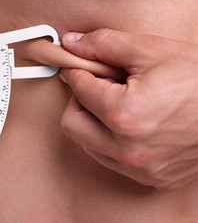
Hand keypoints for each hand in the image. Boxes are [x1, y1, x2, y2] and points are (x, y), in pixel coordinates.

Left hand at [58, 29, 197, 189]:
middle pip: (72, 124)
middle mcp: (129, 149)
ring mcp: (140, 168)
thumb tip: (71, 44)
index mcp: (125, 114)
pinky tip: (130, 124)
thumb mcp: (152, 50)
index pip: (78, 90)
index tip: (78, 67)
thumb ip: (104, 44)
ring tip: (118, 105)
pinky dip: (111, 141)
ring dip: (93, 123)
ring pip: (88, 145)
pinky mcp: (151, 178)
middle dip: (79, 102)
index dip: (76, 73)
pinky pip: (112, 160)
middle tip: (99, 88)